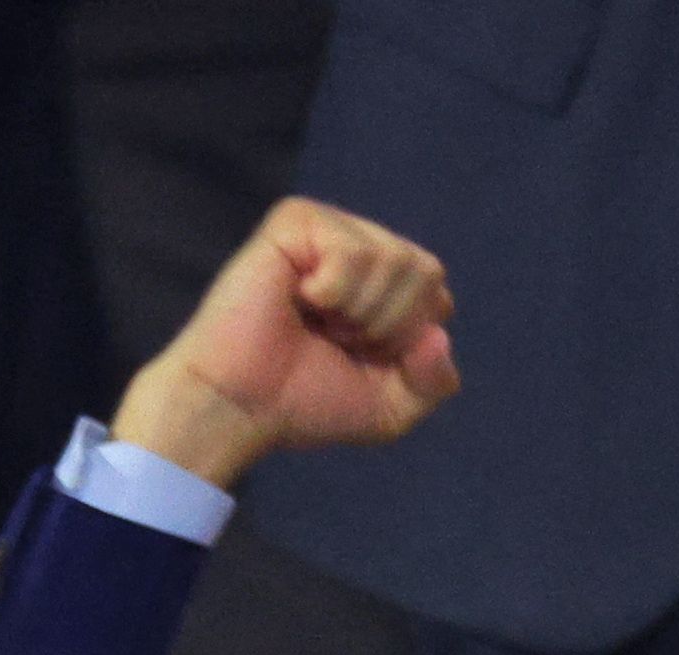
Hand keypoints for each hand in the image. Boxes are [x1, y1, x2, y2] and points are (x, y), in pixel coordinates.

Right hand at [112, 198, 456, 491]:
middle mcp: (361, 247)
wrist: (240, 406)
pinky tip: (297, 299)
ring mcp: (328, 229)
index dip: (405, 344)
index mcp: (387, 284)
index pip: (437, 296)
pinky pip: (352, 251)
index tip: (359, 360)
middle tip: (333, 339)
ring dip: (356, 312)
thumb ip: (434, 381)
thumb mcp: (390, 409)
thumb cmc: (304, 403)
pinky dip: (332, 292)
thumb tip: (439, 334)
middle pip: (424, 271)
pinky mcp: (296, 220)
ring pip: (392, 259)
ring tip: (314, 321)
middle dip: (386, 326)